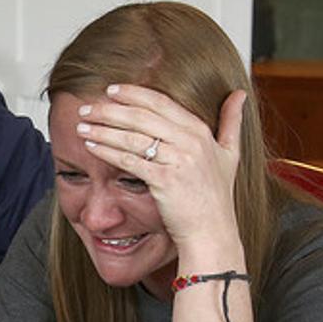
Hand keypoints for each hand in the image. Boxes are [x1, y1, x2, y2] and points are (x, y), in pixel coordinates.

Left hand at [76, 86, 246, 250]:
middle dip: (109, 110)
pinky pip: (130, 160)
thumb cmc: (216, 196)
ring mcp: (178, 160)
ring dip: (103, 129)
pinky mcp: (165, 180)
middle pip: (141, 116)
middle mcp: (190, 141)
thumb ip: (232, 122)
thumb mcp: (230, 154)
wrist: (212, 232)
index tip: (111, 90)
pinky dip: (107, 151)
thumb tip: (240, 94)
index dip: (133, 93)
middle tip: (86, 108)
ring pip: (132, 136)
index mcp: (200, 131)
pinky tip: (91, 146)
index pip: (161, 102)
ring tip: (82, 126)